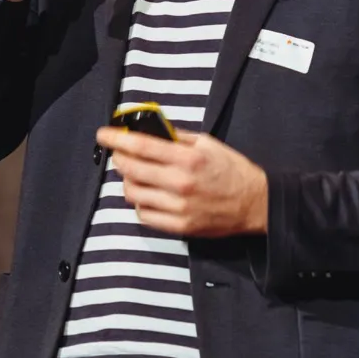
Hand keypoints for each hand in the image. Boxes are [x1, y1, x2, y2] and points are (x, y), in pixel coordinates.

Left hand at [95, 127, 268, 236]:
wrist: (255, 204)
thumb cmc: (231, 169)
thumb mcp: (207, 143)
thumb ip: (176, 137)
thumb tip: (148, 130)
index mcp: (187, 159)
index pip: (141, 146)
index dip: (117, 139)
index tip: (102, 134)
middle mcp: (180, 183)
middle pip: (131, 170)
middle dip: (119, 159)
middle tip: (120, 154)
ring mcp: (178, 208)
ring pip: (133, 194)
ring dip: (128, 181)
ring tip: (135, 175)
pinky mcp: (179, 227)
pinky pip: (144, 215)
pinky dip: (140, 203)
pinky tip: (147, 195)